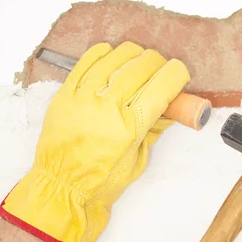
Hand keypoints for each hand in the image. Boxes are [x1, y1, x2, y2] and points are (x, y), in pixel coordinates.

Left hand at [0, 42, 189, 241]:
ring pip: (116, 57)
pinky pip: (87, 61)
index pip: (163, 85)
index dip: (177, 74)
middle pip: (142, 66)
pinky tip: (111, 56)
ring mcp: (84, 97)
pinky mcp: (65, 94)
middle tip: (159, 70)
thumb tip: (168, 107)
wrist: (61, 187)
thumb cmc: (102, 180)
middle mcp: (107, 107)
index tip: (180, 74)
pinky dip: (103, 54)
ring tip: (137, 61)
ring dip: (133, 55)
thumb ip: (153, 129)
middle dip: (158, 63)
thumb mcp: (138, 159)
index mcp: (130, 127)